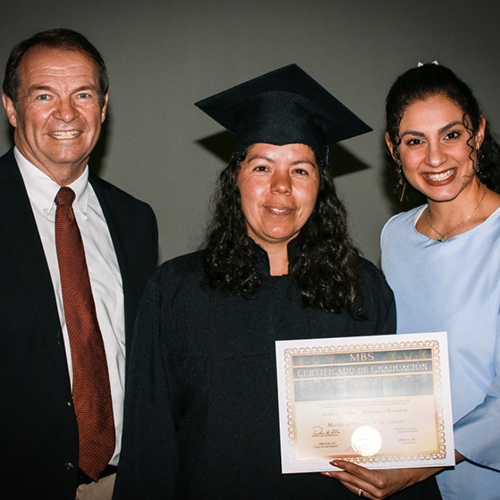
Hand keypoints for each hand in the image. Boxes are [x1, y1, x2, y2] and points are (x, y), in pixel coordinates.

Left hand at [321, 460, 441, 498]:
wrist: (413, 473)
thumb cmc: (399, 461)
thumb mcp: (384, 455)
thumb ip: (368, 454)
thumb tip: (351, 446)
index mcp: (379, 479)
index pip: (356, 472)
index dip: (343, 465)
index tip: (333, 461)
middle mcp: (377, 491)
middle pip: (352, 481)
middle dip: (337, 474)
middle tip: (325, 469)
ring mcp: (377, 497)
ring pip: (353, 488)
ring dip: (341, 480)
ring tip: (330, 473)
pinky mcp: (377, 498)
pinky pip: (359, 491)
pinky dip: (350, 484)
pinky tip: (343, 478)